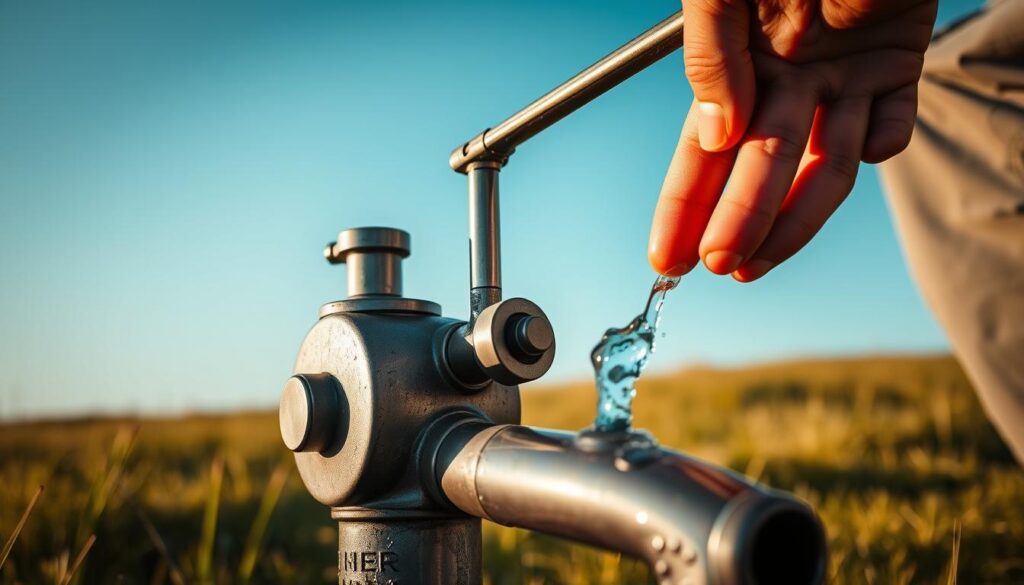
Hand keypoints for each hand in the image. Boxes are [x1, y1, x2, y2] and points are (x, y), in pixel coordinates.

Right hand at [648, 0, 936, 280]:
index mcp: (738, 63)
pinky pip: (895, 119)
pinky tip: (868, 147)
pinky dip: (886, 141)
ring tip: (766, 259)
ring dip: (797, 214)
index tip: (666, 259)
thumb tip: (717, 134)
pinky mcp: (899, 64)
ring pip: (824, 164)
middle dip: (735, 220)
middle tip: (718, 265)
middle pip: (760, 168)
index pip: (704, 150)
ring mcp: (844, 76)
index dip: (682, 204)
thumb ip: (710, 52)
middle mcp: (787, 79)